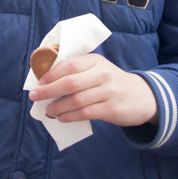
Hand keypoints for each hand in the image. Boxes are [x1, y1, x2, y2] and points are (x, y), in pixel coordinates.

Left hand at [28, 53, 158, 126]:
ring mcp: (108, 92)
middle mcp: (102, 74)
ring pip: (76, 100)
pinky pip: (85, 113)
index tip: (38, 82)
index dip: (52, 74)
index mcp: (96, 61)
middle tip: (34, 96)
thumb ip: (78, 72)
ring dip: (58, 106)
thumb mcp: (98, 69)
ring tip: (48, 110)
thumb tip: (47, 82)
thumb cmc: (111, 82)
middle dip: (49, 90)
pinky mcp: (111, 109)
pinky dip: (69, 116)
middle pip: (70, 82)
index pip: (70, 64)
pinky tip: (61, 117)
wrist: (142, 96)